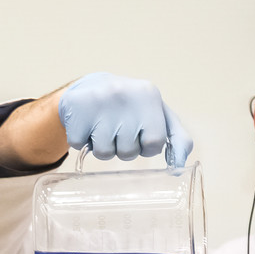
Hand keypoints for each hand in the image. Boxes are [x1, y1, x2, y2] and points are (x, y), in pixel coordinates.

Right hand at [57, 73, 193, 165]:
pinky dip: (82, 141)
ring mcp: (98, 101)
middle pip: (128, 152)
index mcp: (149, 95)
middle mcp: (125, 95)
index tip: (139, 134)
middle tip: (118, 128)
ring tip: (102, 127)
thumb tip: (179, 166)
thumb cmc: (131, 108)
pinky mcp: (75, 109)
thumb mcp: (158, 115)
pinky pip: (80, 146)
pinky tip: (86, 123)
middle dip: (123, 148)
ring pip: (105, 153)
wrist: (91, 87)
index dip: (146, 146)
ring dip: (103, 147)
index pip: (155, 143)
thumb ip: (177, 138)